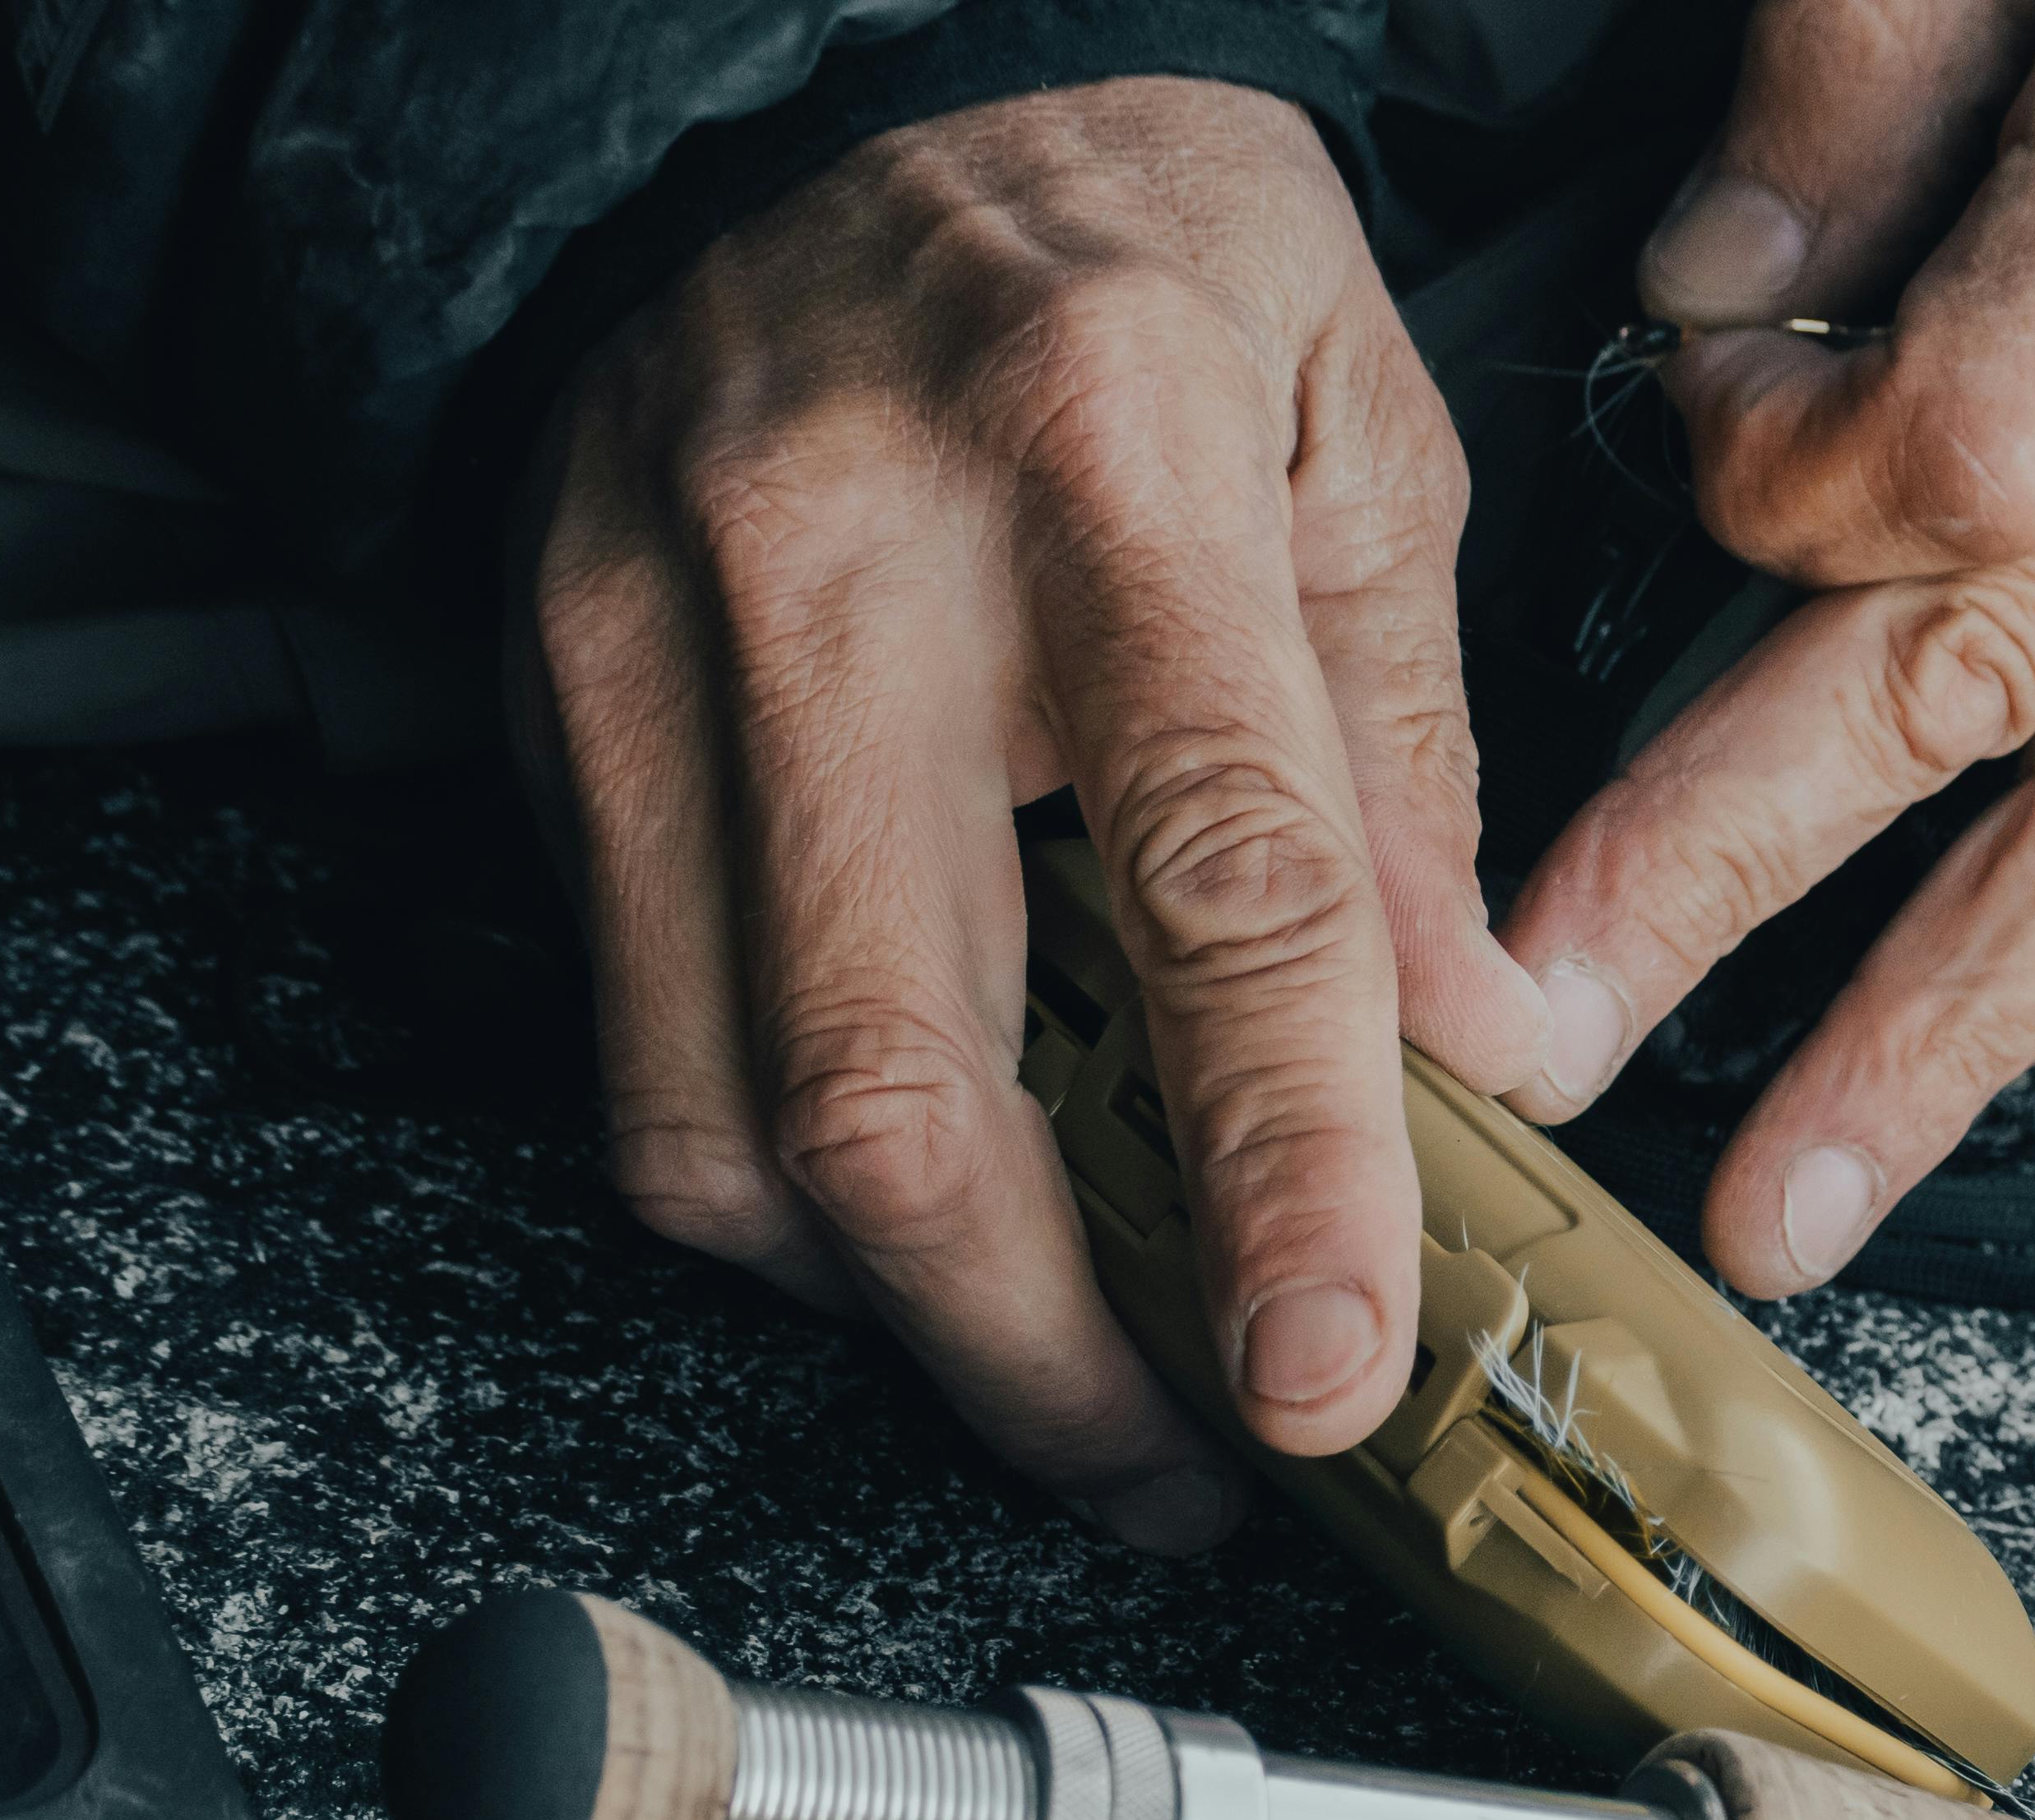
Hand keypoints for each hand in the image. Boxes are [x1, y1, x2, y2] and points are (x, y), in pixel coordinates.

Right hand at [515, 78, 1561, 1546]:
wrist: (807, 75)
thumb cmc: (1115, 245)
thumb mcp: (1357, 414)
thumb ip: (1414, 754)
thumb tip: (1490, 1055)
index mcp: (1111, 452)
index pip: (1217, 878)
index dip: (1279, 1167)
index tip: (1329, 1374)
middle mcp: (848, 560)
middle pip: (904, 1087)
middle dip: (1050, 1356)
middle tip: (1194, 1466)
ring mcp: (654, 644)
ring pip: (733, 1126)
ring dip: (912, 1327)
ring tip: (1076, 1381)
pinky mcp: (544, 710)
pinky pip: (641, 1062)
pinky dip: (787, 1207)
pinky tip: (921, 1214)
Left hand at [1497, 0, 2034, 1294]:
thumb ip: (1888, 40)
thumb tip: (1714, 284)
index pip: (1958, 422)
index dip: (1775, 455)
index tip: (1703, 382)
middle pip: (1992, 654)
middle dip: (1733, 859)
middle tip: (1551, 1020)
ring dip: (1940, 1028)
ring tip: (1788, 1203)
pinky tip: (1985, 1056)